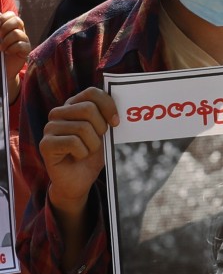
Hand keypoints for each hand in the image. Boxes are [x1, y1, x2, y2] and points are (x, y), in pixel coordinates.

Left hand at [0, 12, 29, 103]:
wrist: (2, 68)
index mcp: (9, 26)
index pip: (10, 15)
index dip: (3, 18)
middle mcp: (18, 31)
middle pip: (17, 20)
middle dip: (5, 27)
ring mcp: (23, 40)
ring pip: (18, 33)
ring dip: (6, 40)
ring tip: (1, 48)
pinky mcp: (26, 50)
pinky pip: (22, 45)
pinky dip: (12, 48)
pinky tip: (8, 52)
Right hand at [41, 88, 118, 213]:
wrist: (79, 180)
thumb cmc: (93, 154)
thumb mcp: (105, 133)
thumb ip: (108, 117)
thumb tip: (126, 104)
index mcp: (73, 106)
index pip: (92, 93)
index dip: (108, 106)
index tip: (116, 122)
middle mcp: (59, 113)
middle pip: (88, 109)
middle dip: (101, 128)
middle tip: (98, 142)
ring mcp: (50, 128)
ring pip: (82, 128)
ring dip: (92, 145)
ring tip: (86, 151)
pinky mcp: (45, 144)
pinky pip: (73, 143)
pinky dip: (82, 153)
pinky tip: (77, 157)